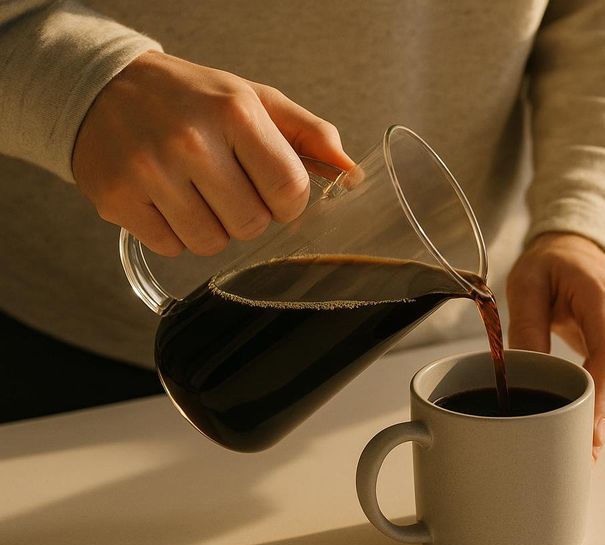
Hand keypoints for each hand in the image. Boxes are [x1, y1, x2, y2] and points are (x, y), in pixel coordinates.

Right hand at [72, 51, 354, 256]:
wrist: (103, 87)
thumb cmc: (191, 98)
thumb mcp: (254, 100)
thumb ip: (309, 135)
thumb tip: (351, 174)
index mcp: (235, 113)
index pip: (289, 190)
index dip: (288, 204)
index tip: (275, 194)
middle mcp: (191, 141)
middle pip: (251, 224)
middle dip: (249, 215)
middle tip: (227, 186)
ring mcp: (149, 171)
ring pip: (211, 243)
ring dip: (213, 228)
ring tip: (196, 193)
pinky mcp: (117, 198)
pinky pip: (172, 247)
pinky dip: (175, 233)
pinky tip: (166, 200)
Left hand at [507, 233, 604, 459]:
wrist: (580, 247)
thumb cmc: (553, 261)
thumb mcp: (527, 283)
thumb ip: (526, 326)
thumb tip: (522, 371)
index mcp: (604, 299)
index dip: (603, 398)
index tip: (591, 433)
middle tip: (581, 458)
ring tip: (583, 455)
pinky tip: (588, 430)